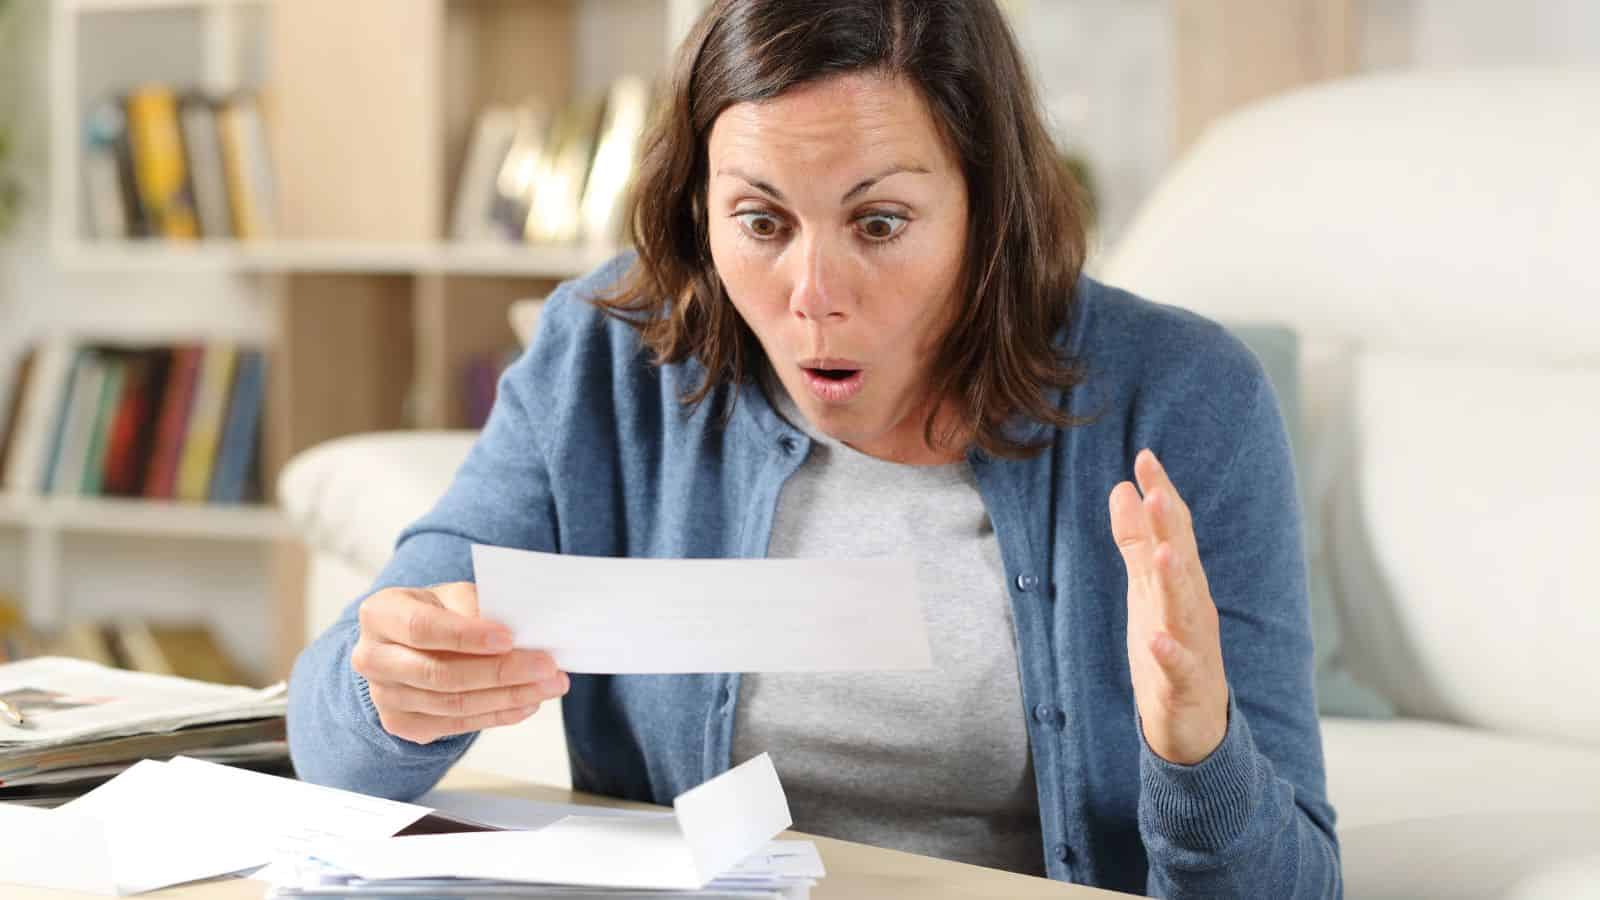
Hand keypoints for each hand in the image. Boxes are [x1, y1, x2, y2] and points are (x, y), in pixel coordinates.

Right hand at [351, 582, 568, 744]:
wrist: (407, 645)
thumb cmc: (438, 612)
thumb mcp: (452, 596)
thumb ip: (479, 607)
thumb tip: (523, 629)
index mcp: (380, 614)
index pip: (422, 628)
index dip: (466, 636)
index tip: (509, 638)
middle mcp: (372, 658)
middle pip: (439, 674)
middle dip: (501, 672)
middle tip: (547, 666)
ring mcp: (385, 696)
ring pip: (452, 704)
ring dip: (509, 696)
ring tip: (550, 685)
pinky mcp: (402, 724)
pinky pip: (457, 724)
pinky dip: (498, 714)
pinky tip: (528, 702)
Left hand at [1109, 449, 1229, 764]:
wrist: (1194, 725)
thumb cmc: (1171, 649)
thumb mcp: (1146, 590)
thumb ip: (1136, 542)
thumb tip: (1122, 489)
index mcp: (1182, 584)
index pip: (1173, 532)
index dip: (1161, 495)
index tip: (1144, 457)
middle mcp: (1193, 609)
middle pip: (1183, 562)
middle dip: (1171, 527)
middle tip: (1157, 490)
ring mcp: (1193, 647)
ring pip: (1186, 610)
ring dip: (1177, 581)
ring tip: (1165, 553)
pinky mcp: (1185, 686)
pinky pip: (1179, 668)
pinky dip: (1169, 653)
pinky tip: (1156, 639)